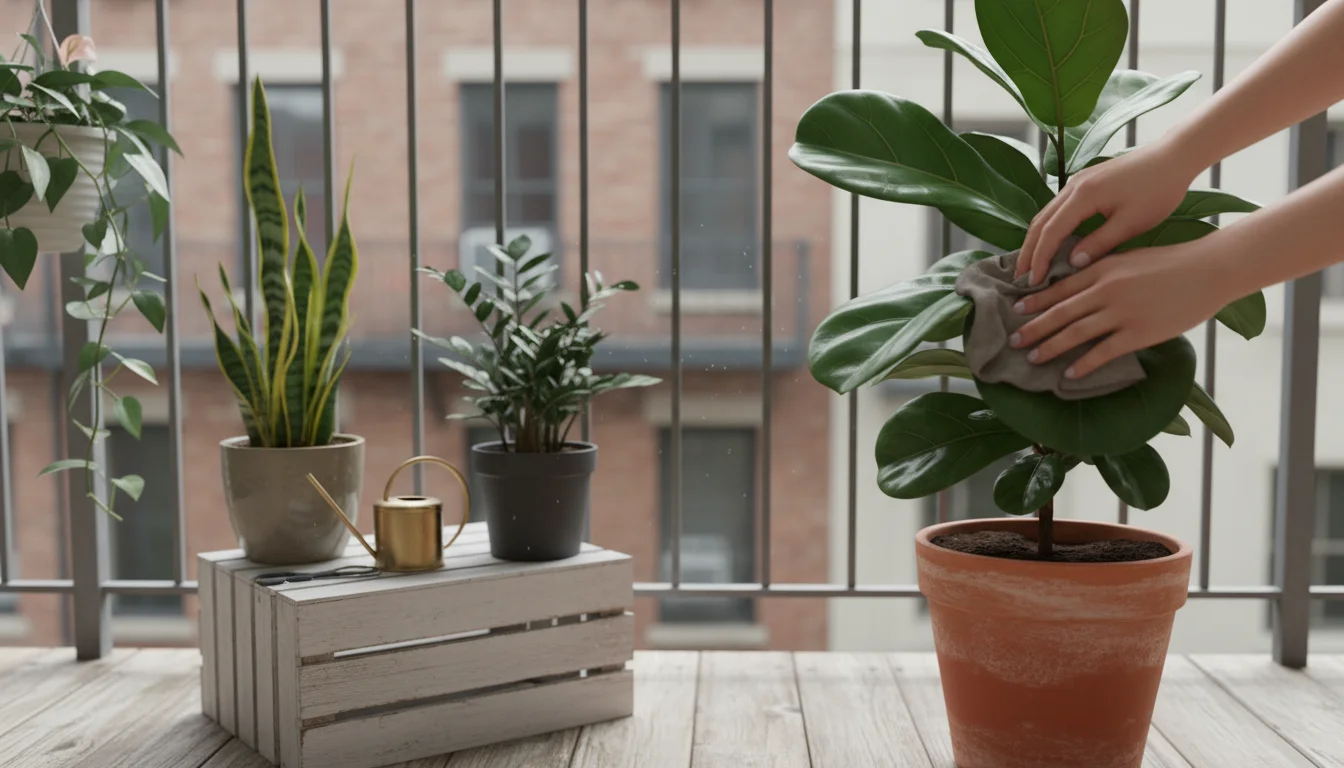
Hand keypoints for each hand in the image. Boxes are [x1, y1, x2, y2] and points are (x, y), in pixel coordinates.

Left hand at [1009, 239, 1230, 378]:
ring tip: (1032, 359)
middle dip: (1033, 328)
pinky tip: (1069, 375)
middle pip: (1060, 312)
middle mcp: (1106, 289)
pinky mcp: (1139, 333)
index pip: (1060, 287)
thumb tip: (1077, 285)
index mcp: (1102, 268)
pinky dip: (1083, 365)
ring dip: (1050, 347)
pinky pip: (1103, 352)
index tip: (1016, 311)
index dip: (1035, 302)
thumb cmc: (1171, 263)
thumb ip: (1102, 271)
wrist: (1209, 270)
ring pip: (1075, 333)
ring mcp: (1122, 312)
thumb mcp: (1129, 258)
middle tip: (1013, 341)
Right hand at [1016, 139, 1198, 284]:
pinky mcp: (1084, 182)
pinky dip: (1047, 228)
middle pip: (1039, 222)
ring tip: (1029, 264)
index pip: (1051, 232)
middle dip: (1028, 251)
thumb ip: (1100, 243)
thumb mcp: (1132, 223)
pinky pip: (1056, 208)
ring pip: (1045, 214)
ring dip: (1035, 240)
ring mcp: (1077, 182)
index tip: (1033, 282)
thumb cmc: (1159, 190)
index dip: (1040, 259)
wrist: (1173, 157)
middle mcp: (1073, 186)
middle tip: (1019, 277)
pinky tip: (1049, 242)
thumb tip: (1073, 263)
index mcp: (1083, 196)